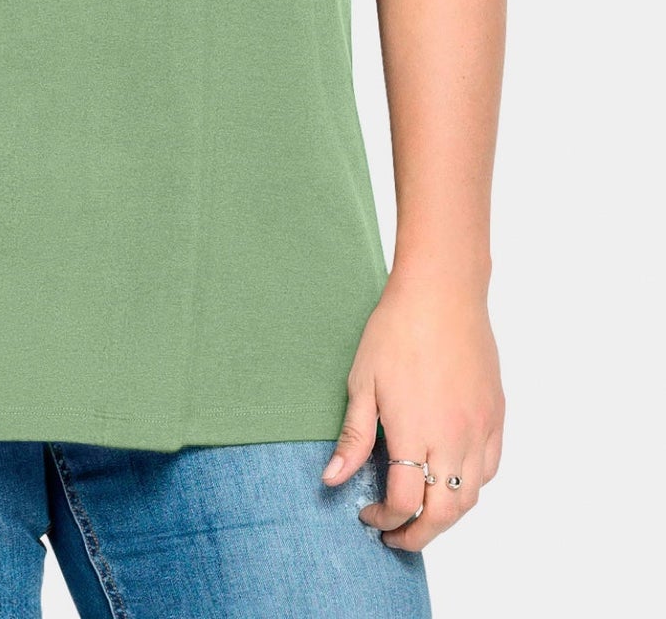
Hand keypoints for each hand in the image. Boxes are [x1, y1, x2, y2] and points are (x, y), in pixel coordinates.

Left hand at [319, 273, 504, 550]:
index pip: (404, 502)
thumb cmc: (396, 330)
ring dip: (446, 515)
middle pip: (443, 513)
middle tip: (396, 535)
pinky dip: (470, 486)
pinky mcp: (495, 416)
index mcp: (414, 432)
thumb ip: (353, 438)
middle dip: (418, 534)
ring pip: (471, 497)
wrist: (441, 293)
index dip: (385, 520)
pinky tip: (449, 478)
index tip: (368, 514)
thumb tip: (333, 479)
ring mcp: (479, 428)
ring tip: (421, 513)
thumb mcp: (362, 382)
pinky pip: (489, 469)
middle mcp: (453, 438)